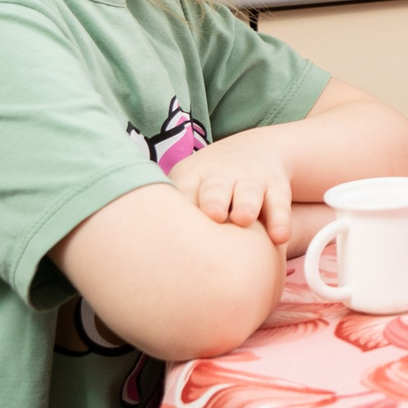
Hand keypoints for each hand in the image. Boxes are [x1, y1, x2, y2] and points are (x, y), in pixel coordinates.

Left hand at [167, 131, 295, 246]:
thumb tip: (126, 258)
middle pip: (214, 187)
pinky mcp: (275, 187)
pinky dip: (281, 219)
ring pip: (248, 191)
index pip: (181, 191)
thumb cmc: (207, 183)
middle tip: (210, 213)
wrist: (255, 149)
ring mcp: (250, 180)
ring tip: (242, 219)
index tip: (169, 224)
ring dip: (245, 203)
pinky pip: (279, 203)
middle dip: (212, 198)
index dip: (179, 204)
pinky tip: (279, 237)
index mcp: (191, 178)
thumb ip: (164, 214)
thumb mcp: (185, 186)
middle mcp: (220, 177)